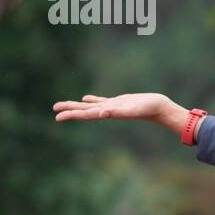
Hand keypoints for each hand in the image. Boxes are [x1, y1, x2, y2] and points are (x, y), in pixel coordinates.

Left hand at [52, 93, 189, 133]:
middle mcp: (107, 111)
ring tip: (64, 104)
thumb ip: (119, 112)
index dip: (72, 114)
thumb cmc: (148, 109)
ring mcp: (112, 106)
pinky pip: (101, 101)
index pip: (85, 114)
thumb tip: (103, 113)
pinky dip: (91, 100)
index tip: (57, 116)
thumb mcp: (133, 110)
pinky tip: (86, 98)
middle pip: (84, 111)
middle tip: (54, 109)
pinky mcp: (118, 102)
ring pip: (90, 106)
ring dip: (77, 106)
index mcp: (108, 113)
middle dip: (70, 110)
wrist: (160, 108)